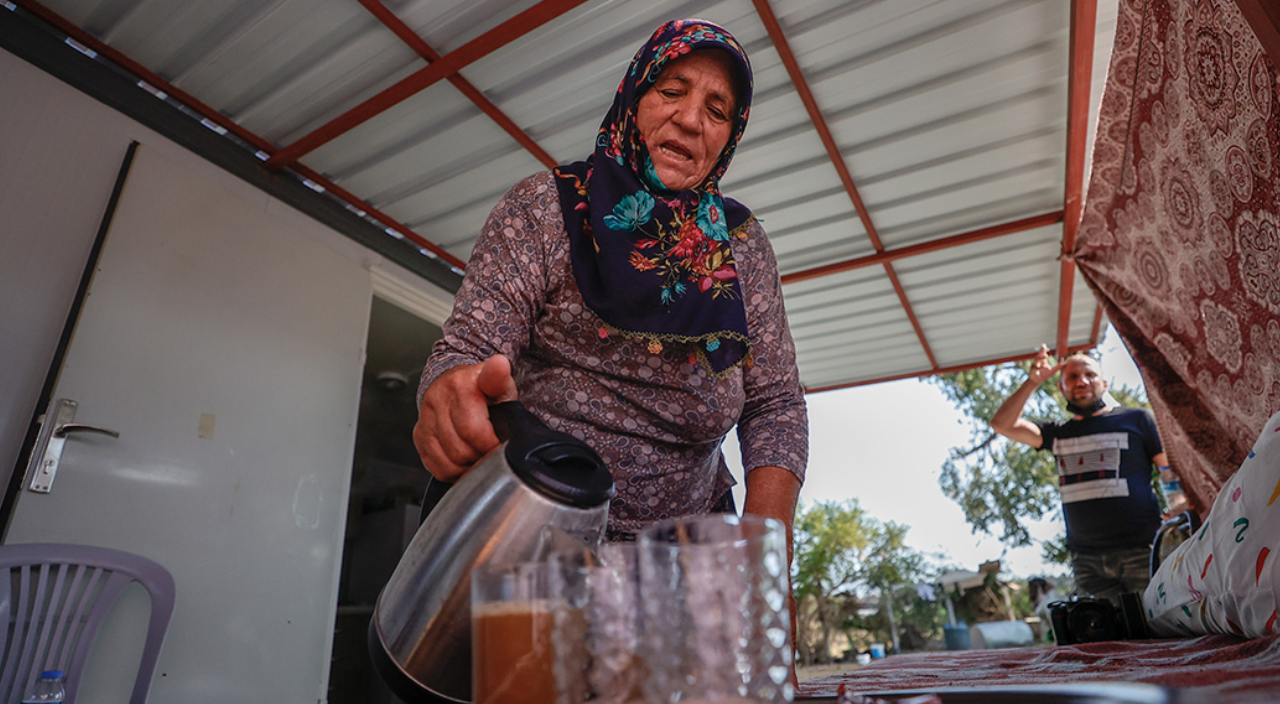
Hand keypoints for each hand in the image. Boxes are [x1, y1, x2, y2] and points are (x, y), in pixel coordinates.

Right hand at [413, 354, 518, 480]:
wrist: (455, 384)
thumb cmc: (481, 389)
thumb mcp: (498, 383)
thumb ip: (499, 378)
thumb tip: (500, 365)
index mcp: (459, 386)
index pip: (472, 430)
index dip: (490, 444)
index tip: (500, 444)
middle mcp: (437, 400)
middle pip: (461, 449)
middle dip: (482, 456)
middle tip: (492, 449)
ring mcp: (425, 419)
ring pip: (448, 461)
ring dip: (468, 465)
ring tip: (479, 453)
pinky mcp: (419, 436)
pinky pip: (436, 466)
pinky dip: (454, 470)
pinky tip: (464, 459)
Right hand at [1028, 343, 1062, 384]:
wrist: (1036, 381)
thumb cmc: (1044, 374)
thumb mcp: (1052, 371)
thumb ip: (1058, 367)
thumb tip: (1065, 363)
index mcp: (1042, 361)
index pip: (1042, 354)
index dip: (1043, 350)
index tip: (1047, 348)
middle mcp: (1037, 363)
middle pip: (1038, 357)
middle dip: (1041, 355)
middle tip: (1046, 355)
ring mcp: (1034, 368)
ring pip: (1036, 364)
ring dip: (1039, 362)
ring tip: (1045, 363)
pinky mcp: (1033, 373)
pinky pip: (1034, 372)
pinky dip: (1036, 372)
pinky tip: (1037, 372)